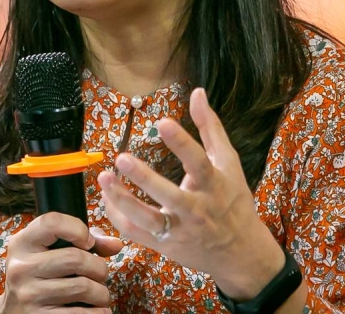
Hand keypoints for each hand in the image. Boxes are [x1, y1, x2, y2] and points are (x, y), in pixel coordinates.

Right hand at [0, 211, 123, 313]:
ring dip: (101, 293)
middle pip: (76, 258)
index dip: (78, 228)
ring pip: (82, 287)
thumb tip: (116, 244)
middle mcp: (21, 267)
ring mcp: (28, 294)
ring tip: (98, 295)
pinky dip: (97, 313)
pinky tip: (97, 311)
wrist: (14, 312)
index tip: (88, 242)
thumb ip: (83, 242)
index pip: (52, 222)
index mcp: (22, 243)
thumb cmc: (40, 275)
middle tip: (100, 275)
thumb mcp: (50, 252)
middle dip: (99, 268)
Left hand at [96, 87, 284, 299]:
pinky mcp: (166, 244)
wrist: (240, 252)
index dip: (181, 142)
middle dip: (145, 178)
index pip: (198, 162)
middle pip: (170, 195)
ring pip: (147, 219)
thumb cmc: (232, 199)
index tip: (161, 122)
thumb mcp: (228, 162)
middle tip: (122, 158)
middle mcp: (198, 210)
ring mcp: (180, 230)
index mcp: (214, 184)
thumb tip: (197, 92)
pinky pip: (137, 233)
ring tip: (104, 179)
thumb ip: (210, 127)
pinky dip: (118, 217)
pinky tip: (107, 197)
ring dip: (123, 200)